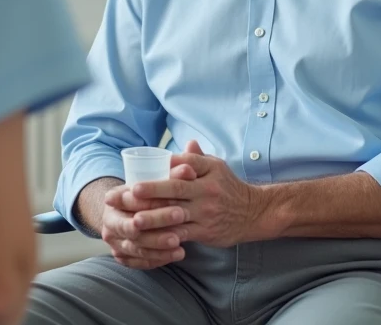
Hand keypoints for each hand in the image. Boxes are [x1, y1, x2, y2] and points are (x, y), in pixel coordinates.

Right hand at [99, 163, 197, 269]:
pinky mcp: (123, 258)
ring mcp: (115, 242)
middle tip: (181, 216)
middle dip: (157, 221)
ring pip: (136, 247)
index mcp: (113, 199)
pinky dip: (158, 258)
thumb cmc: (146, 194)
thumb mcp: (155, 181)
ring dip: (159, 245)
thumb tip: (190, 170)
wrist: (128, 214)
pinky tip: (177, 253)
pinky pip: (140, 262)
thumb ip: (173, 174)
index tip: (176, 198)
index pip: (130, 200)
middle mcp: (109, 222)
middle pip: (131, 226)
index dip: (152, 200)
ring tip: (181, 241)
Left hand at [109, 141, 261, 248]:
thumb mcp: (217, 167)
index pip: (183, 164)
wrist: (253, 212)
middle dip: (149, 191)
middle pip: (174, 188)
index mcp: (208, 169)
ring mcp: (206, 211)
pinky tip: (150, 238)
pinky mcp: (205, 230)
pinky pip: (182, 233)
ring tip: (133, 220)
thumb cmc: (228, 187)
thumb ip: (198, 158)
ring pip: (175, 214)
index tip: (142, 170)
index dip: (161, 168)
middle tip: (127, 193)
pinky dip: (165, 236)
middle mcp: (207, 189)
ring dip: (153, 218)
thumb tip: (186, 143)